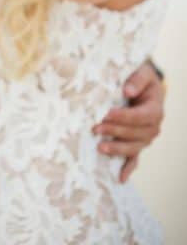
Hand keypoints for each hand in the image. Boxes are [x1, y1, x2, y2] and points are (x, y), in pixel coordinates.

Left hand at [92, 61, 164, 181]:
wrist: (144, 86)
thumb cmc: (141, 78)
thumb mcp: (143, 72)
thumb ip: (137, 79)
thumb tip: (128, 92)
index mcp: (155, 109)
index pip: (141, 117)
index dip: (125, 117)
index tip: (107, 114)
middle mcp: (153, 127)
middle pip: (135, 134)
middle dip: (115, 131)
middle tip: (96, 128)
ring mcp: (145, 138)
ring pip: (133, 148)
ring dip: (117, 149)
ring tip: (100, 147)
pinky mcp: (137, 143)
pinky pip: (134, 158)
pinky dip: (128, 169)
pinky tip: (120, 178)